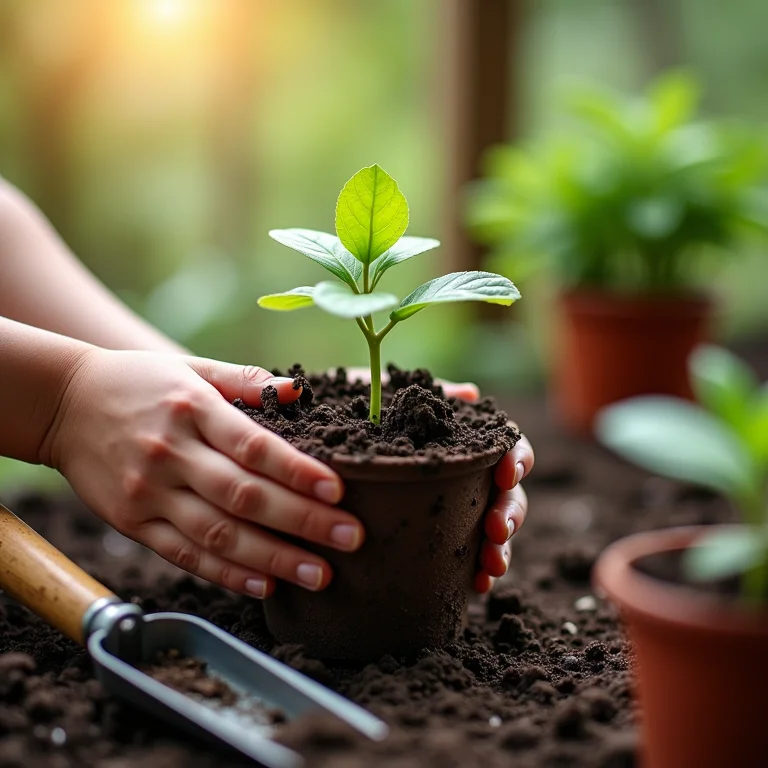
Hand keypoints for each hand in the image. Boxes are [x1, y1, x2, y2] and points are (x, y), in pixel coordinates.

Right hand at [42, 349, 363, 598]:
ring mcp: (149, 494)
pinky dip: (226, 574)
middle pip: (244, 496)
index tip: (339, 491)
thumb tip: (299, 389)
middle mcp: (172, 454)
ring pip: (218, 535)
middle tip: (351, 538)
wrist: (63, 404)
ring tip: (320, 574)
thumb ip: (244, 379)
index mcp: (192, 409)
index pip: (254, 446)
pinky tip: (266, 585)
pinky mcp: (133, 523)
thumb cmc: (140, 382)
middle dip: (302, 521)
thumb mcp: (190, 366)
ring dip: (274, 558)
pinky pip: (184, 555)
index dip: (298, 471)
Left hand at [345, 368, 532, 592]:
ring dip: (502, 549)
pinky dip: (479, 573)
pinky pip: (468, 560)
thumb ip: (425, 395)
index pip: (506, 446)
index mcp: (461, 441)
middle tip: (496, 529)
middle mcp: (465, 476)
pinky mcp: (437, 540)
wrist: (306, 452)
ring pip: (495, 529)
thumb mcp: (382, 398)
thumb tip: (470, 393)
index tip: (506, 474)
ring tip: (491, 567)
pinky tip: (477, 586)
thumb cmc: (352, 415)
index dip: (517, 458)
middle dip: (511, 512)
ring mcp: (454, 509)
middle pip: (508, 493)